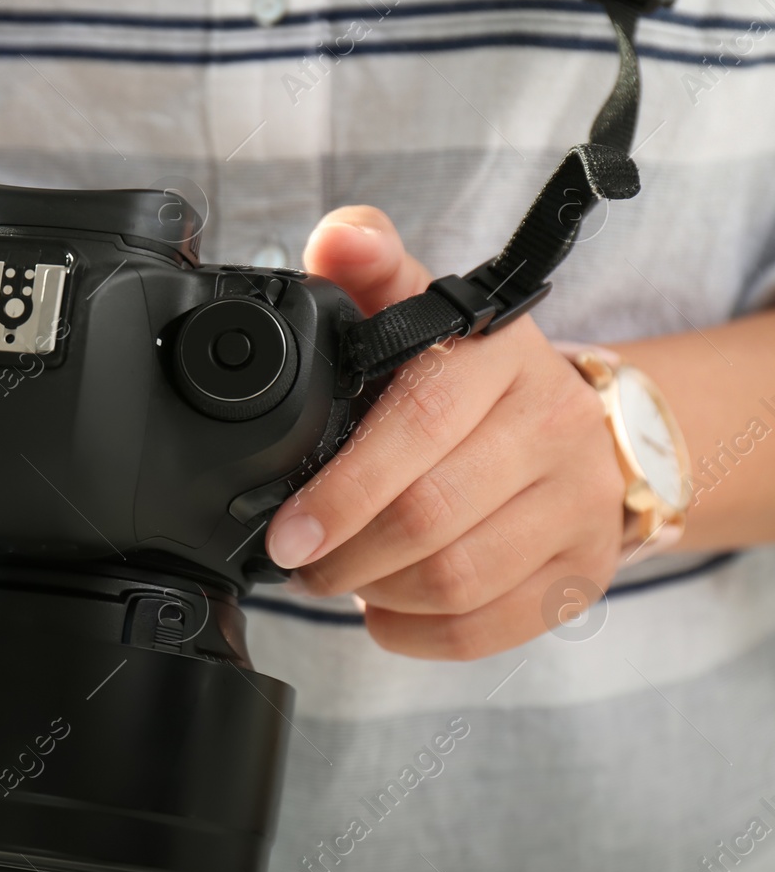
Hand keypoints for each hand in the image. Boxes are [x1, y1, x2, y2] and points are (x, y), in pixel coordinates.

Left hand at [264, 207, 626, 659]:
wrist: (580, 425)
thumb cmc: (469, 374)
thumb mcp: (422, 308)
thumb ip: (370, 269)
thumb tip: (338, 238)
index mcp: (499, 355)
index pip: (420, 422)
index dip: (344, 488)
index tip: (286, 532)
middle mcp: (552, 427)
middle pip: (432, 516)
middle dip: (343, 553)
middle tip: (298, 559)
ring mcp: (577, 505)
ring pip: (458, 579)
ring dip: (375, 592)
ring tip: (336, 578)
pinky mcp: (585, 571)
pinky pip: (492, 627)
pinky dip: (419, 633)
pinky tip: (385, 610)